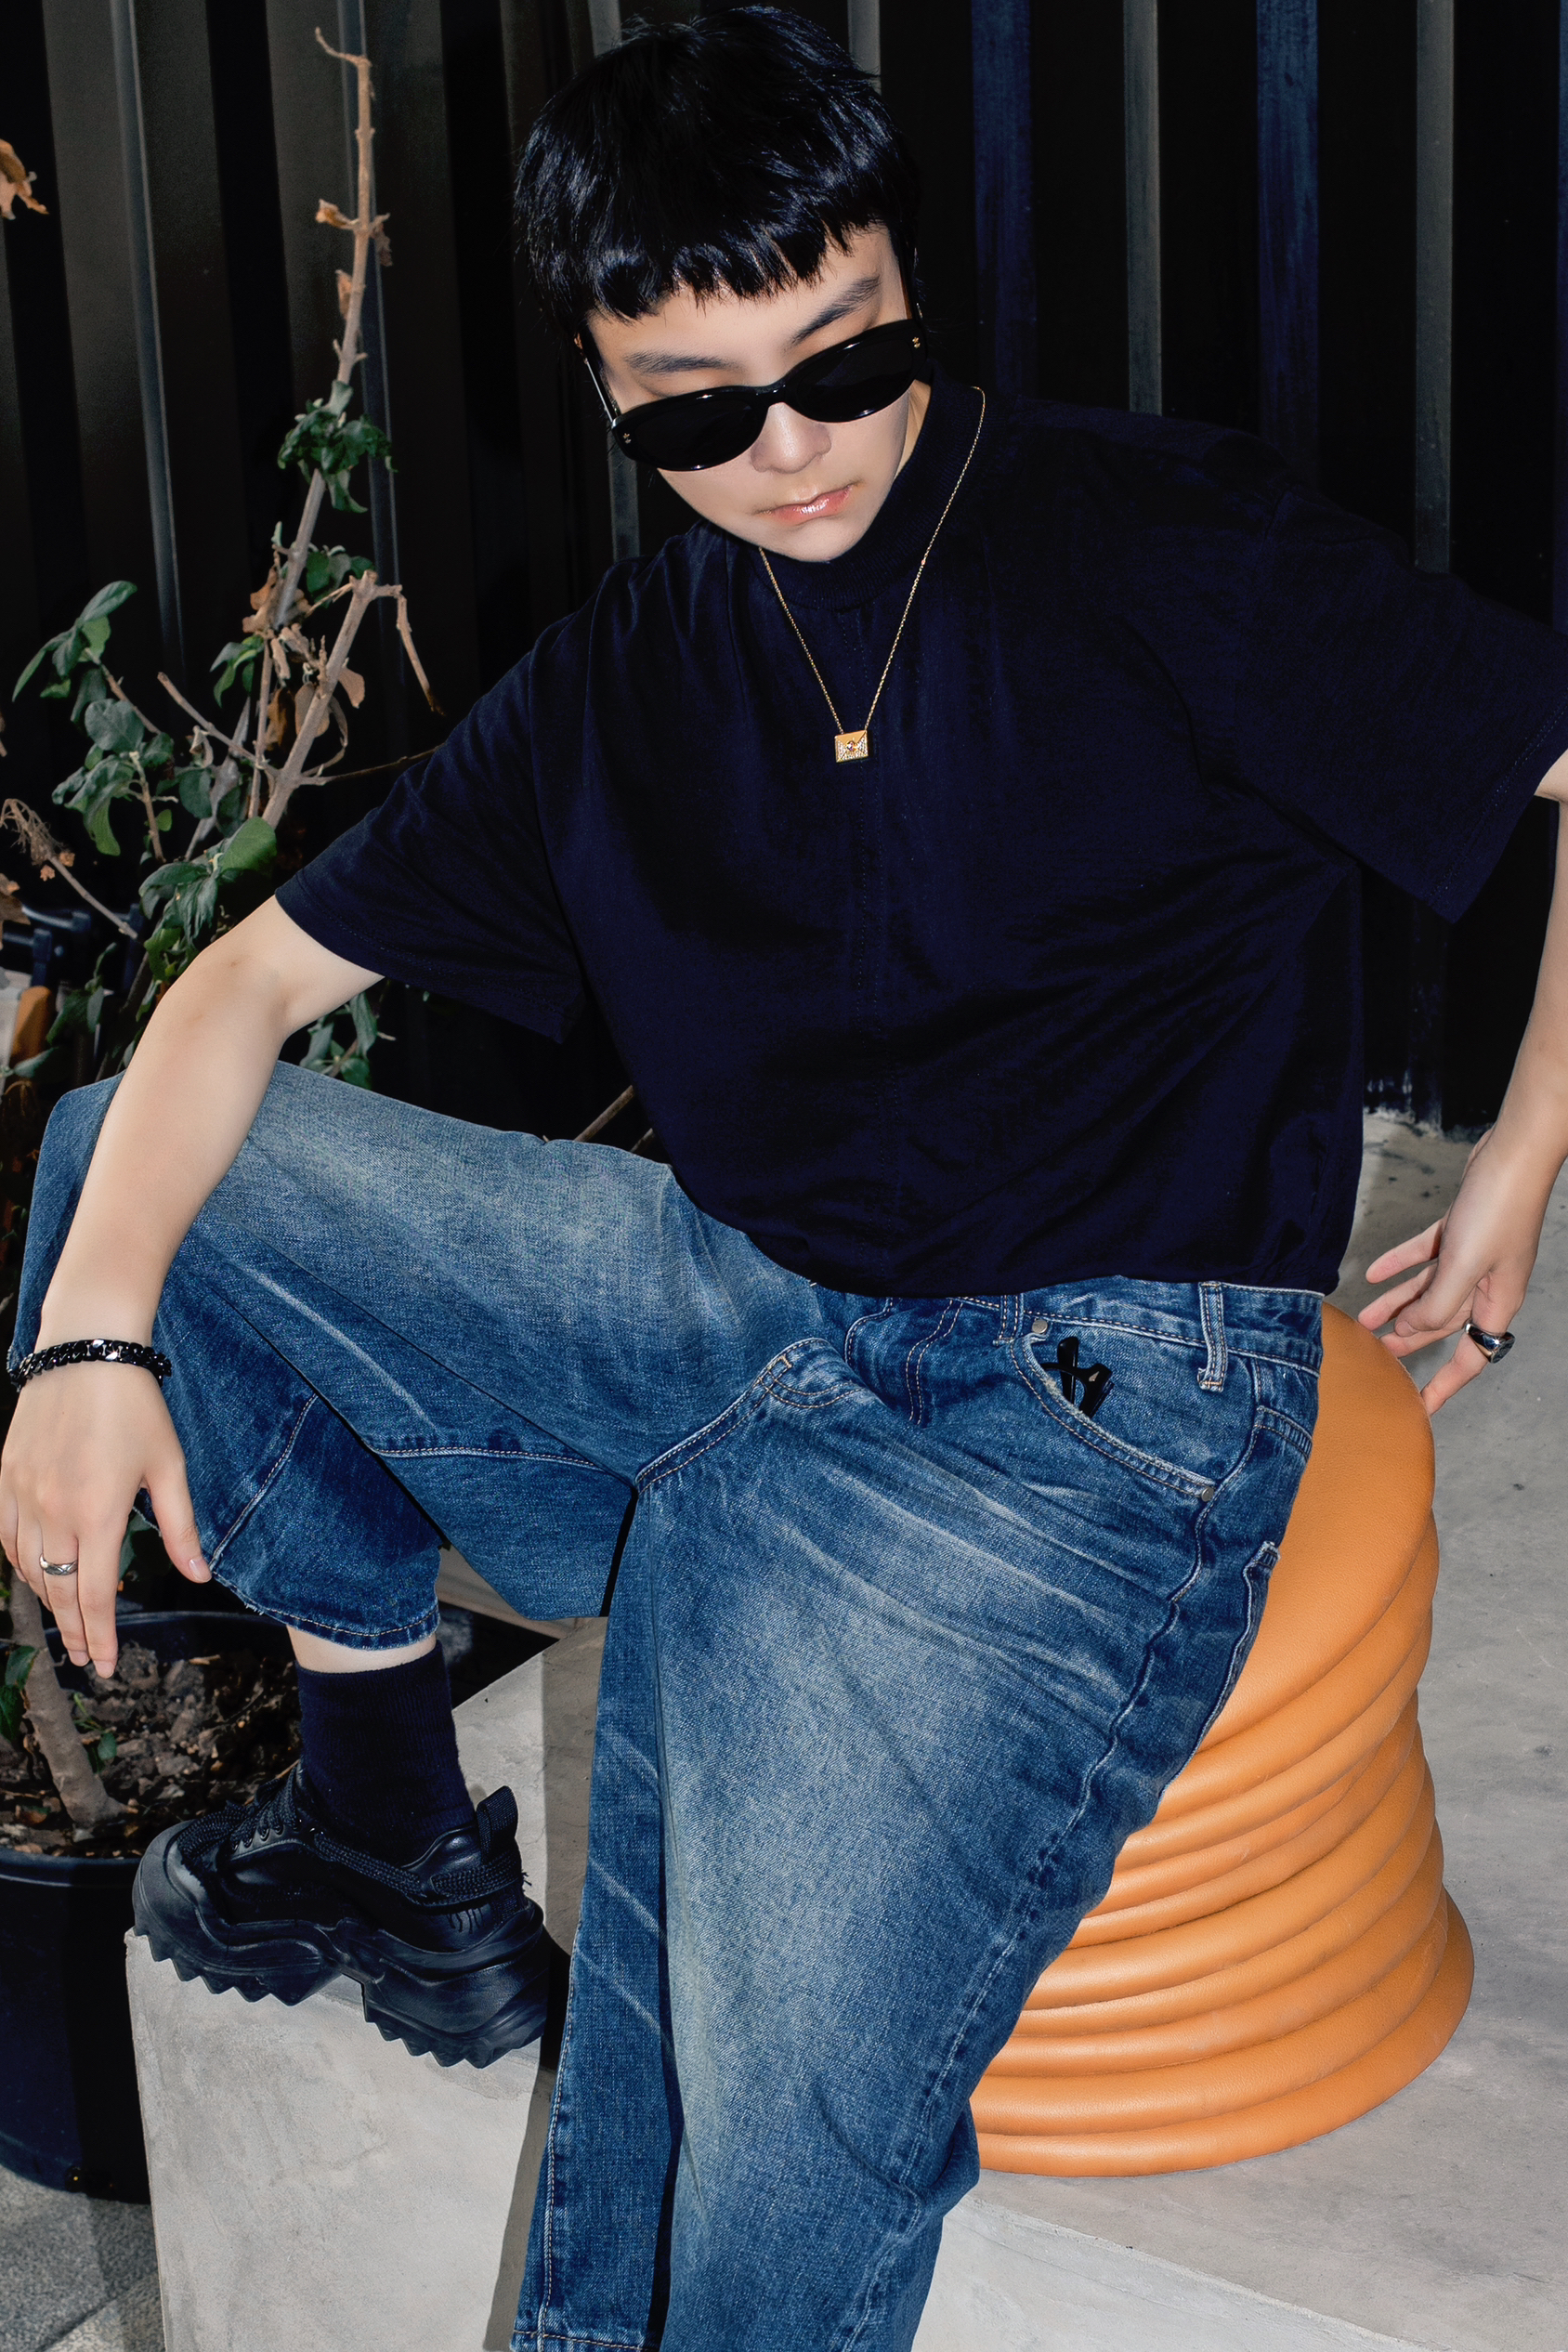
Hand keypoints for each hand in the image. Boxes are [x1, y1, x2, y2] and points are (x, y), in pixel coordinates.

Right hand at [0, 1365, 208, 1675]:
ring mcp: (25, 1495)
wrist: (86, 1352)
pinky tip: (38, 1578)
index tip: (109, 1666)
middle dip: (76, 1632)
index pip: (94, 1594)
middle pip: (60, 1592)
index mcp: (99, 1513)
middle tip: (90, 1659)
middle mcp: (55, 1511)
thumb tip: (200, 1576)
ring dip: (49, 1603)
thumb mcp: (169, 1466)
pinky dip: (22, 1566)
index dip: (102, 1635)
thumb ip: (180, 1528)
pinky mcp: (7, 1478)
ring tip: (69, 1626)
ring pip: (30, 1569)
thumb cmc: (135, 1407)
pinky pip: (8, 1538)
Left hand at [1357, 1127, 1549, 1413]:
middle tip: (1375, 1357)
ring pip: (1430, 1290)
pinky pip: (1426, 1256)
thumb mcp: (1462, 1267)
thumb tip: (1411, 1332)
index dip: (1444, 1385)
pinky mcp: (1462, 1229)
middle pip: (1443, 1324)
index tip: (1419, 1407)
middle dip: (1410, 1341)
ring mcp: (1474, 1257)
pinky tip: (1373, 1272)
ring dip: (1396, 1303)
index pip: (1471, 1358)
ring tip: (1363, 1318)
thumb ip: (1436, 1306)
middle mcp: (1486, 1285)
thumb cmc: (1498, 1210)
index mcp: (1496, 1303)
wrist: (1514, 1154)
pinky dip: (1400, 1265)